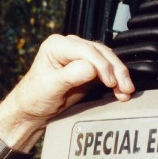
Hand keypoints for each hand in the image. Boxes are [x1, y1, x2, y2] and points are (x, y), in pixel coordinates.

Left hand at [0, 34, 133, 158]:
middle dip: (115, 70)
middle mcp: (70, 47)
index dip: (101, 64)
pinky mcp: (87, 70)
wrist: (31, 112)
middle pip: (100, 53)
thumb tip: (91, 68)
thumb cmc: (33, 98)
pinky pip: (106, 72)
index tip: (109, 80)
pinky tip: (121, 91)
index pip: (86, 50)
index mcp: (57, 46)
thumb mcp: (50, 87)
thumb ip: (70, 75)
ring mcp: (80, 57)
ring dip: (119, 76)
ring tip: (126, 91)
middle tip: (124, 87)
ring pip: (107, 60)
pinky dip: (115, 81)